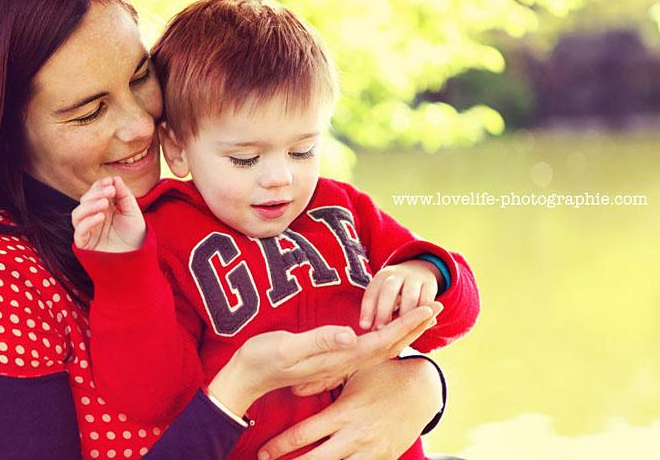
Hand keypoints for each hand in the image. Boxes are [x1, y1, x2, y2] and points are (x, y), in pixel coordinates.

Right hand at [71, 176, 145, 251]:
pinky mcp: (85, 244)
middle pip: (84, 201)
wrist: (138, 259)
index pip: (94, 192)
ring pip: (77, 214)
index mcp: (104, 209)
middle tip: (110, 192)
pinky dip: (88, 222)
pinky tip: (101, 216)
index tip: (110, 181)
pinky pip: (79, 231)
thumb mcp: (133, 213)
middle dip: (96, 194)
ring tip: (105, 203)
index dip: (99, 186)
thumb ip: (124, 195)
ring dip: (89, 206)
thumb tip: (115, 178)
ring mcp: (88, 231)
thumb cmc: (136, 236)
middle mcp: (93, 218)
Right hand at [207, 303, 439, 416]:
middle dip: (414, 326)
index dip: (407, 323)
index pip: (382, 339)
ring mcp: (337, 362)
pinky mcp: (330, 359)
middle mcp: (343, 361)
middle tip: (438, 306)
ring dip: (404, 331)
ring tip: (421, 317)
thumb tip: (351, 334)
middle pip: (389, 344)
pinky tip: (388, 331)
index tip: (429, 308)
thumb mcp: (287, 347)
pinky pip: (368, 348)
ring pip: (381, 347)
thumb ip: (319, 342)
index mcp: (338, 357)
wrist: (246, 378)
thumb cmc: (262, 360)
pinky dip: (386, 336)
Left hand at [258, 357, 443, 459]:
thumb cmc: (382, 376)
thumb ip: (324, 380)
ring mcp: (371, 451)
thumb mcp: (352, 371)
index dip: (281, 446)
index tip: (264, 452)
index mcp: (344, 412)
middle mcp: (356, 435)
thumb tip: (294, 388)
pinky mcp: (383, 459)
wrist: (421, 391)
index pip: (305, 434)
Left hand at [359, 260, 439, 329]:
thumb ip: (377, 310)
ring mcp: (414, 278)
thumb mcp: (383, 294)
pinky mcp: (430, 285)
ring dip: (405, 314)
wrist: (419, 270)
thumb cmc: (395, 291)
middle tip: (380, 329)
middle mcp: (397, 275)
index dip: (367, 310)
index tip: (364, 326)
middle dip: (383, 311)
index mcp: (382, 276)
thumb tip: (368, 330)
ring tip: (400, 329)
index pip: (371, 292)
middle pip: (388, 291)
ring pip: (410, 296)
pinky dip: (423, 313)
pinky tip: (418, 325)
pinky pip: (427, 300)